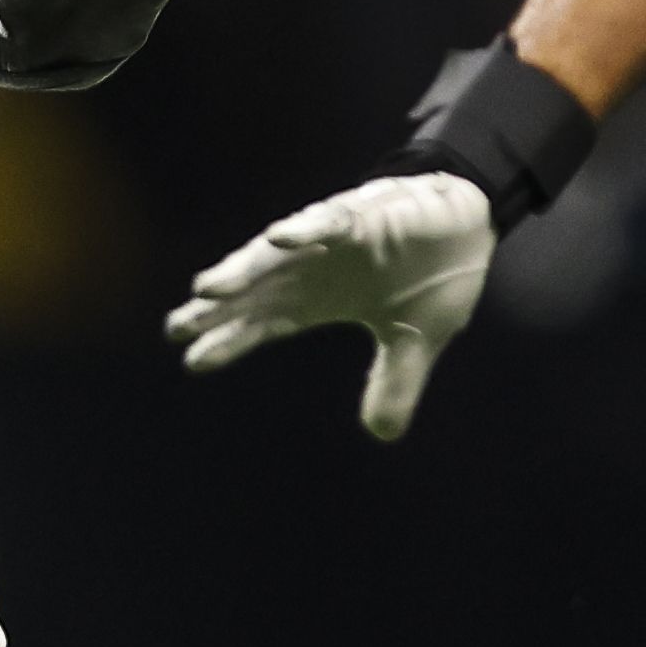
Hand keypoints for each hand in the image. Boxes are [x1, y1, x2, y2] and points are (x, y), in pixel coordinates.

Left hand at [166, 170, 494, 440]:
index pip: (265, 324)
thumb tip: (381, 433)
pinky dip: (305, 229)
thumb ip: (393, 382)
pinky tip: (279, 238)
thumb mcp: (414, 341)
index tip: (193, 361)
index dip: (231, 340)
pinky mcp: (365, 212)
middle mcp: (315, 269)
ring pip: (277, 256)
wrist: (470, 224)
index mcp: (321, 300)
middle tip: (176, 327)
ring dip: (243, 270)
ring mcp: (335, 239)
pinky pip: (329, 220)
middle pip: (255, 292)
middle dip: (217, 310)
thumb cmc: (432, 276)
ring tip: (207, 288)